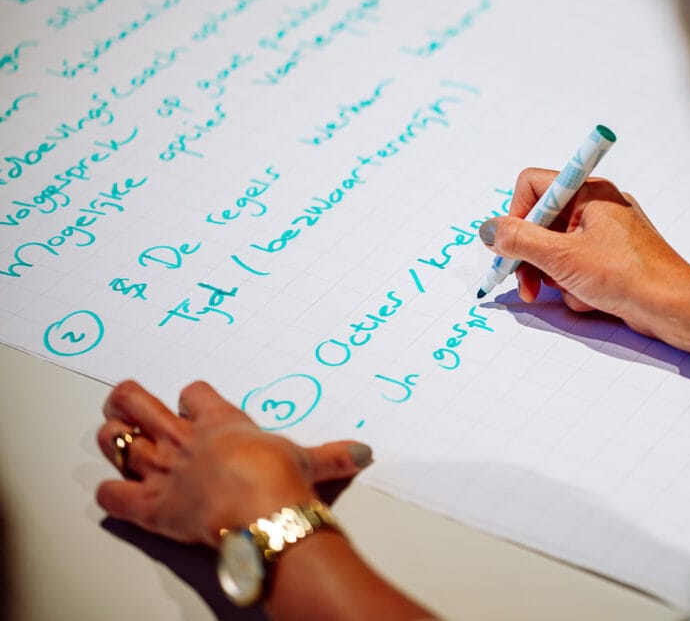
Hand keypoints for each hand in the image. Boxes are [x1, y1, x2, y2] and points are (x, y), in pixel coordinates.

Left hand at [96, 380, 369, 546]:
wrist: (260, 507)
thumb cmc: (280, 477)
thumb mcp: (311, 460)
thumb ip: (334, 455)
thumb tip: (365, 452)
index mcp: (220, 422)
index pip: (194, 394)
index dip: (191, 397)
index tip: (191, 401)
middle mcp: (185, 441)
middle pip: (140, 405)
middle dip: (128, 400)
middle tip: (123, 396)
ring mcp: (162, 471)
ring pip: (118, 441)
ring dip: (113, 439)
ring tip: (112, 434)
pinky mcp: (149, 505)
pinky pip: (114, 495)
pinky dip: (111, 493)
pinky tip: (114, 491)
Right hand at [481, 168, 689, 351]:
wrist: (673, 307)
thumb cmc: (627, 275)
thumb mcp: (562, 258)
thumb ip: (519, 241)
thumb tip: (489, 230)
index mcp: (588, 192)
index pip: (532, 186)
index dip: (515, 216)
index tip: (510, 247)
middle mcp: (597, 206)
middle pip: (542, 222)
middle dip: (531, 257)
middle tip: (525, 286)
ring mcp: (606, 234)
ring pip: (557, 249)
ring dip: (555, 276)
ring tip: (571, 293)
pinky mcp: (613, 259)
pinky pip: (577, 267)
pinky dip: (576, 286)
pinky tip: (591, 299)